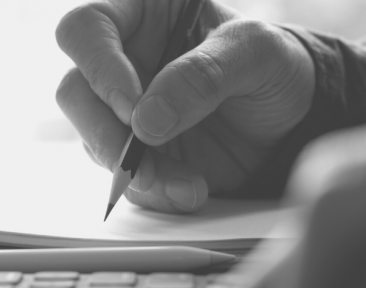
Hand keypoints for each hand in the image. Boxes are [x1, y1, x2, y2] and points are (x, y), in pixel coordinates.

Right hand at [55, 0, 313, 212]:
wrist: (291, 119)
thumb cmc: (272, 66)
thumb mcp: (257, 54)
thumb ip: (204, 75)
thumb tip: (146, 120)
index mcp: (141, 14)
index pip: (87, 28)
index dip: (98, 66)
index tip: (132, 106)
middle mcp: (122, 61)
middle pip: (74, 92)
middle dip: (103, 132)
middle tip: (139, 156)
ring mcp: (124, 112)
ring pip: (94, 142)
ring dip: (136, 171)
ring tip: (187, 184)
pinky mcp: (137, 155)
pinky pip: (126, 179)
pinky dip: (155, 192)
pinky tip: (191, 191)